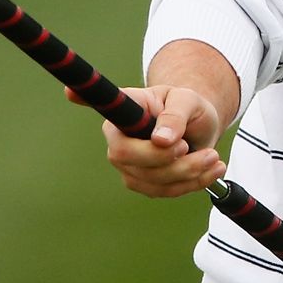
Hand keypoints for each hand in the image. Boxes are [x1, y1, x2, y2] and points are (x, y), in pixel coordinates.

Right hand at [66, 83, 227, 197]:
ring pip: (152, 181)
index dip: (82, 99)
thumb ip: (175, 115)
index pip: (103, 109)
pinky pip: (166, 192)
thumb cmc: (188, 106)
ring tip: (214, 157)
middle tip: (191, 147)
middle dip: (165, 160)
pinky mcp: (146, 183)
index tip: (68, 91)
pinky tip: (213, 170)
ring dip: (188, 173)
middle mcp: (119, 138)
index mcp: (124, 109)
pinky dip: (194, 183)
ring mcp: (130, 165)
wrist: (199, 127)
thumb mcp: (187, 100)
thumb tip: (161, 139)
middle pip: (128, 159)